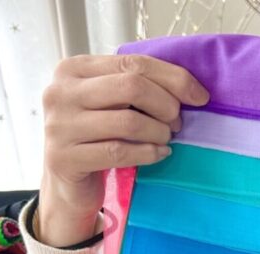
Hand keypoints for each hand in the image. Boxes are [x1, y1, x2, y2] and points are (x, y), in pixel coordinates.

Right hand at [37, 53, 208, 247]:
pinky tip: (160, 154)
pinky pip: (119, 152)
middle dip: (165, 105)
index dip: (172, 78)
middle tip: (177, 124)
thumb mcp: (109, 105)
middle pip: (131, 87)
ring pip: (128, 122)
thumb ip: (134, 89)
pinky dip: (147, 153)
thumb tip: (189, 89)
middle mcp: (60, 92)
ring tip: (166, 140)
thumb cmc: (95, 140)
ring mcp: (59, 126)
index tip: (200, 96)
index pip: (132, 63)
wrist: (67, 185)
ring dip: (158, 132)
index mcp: (73, 69)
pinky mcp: (65, 158)